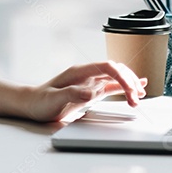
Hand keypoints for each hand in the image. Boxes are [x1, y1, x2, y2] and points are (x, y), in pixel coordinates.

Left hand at [21, 61, 146, 122]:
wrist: (31, 105)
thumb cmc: (40, 102)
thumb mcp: (54, 99)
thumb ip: (73, 94)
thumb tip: (93, 92)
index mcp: (79, 72)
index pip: (107, 67)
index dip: (122, 76)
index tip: (131, 90)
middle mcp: (86, 75)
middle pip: (115, 71)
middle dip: (130, 82)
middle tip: (137, 99)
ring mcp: (89, 83)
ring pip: (115, 78)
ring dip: (129, 84)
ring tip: (140, 95)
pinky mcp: (90, 92)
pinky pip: (111, 86)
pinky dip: (124, 86)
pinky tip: (135, 88)